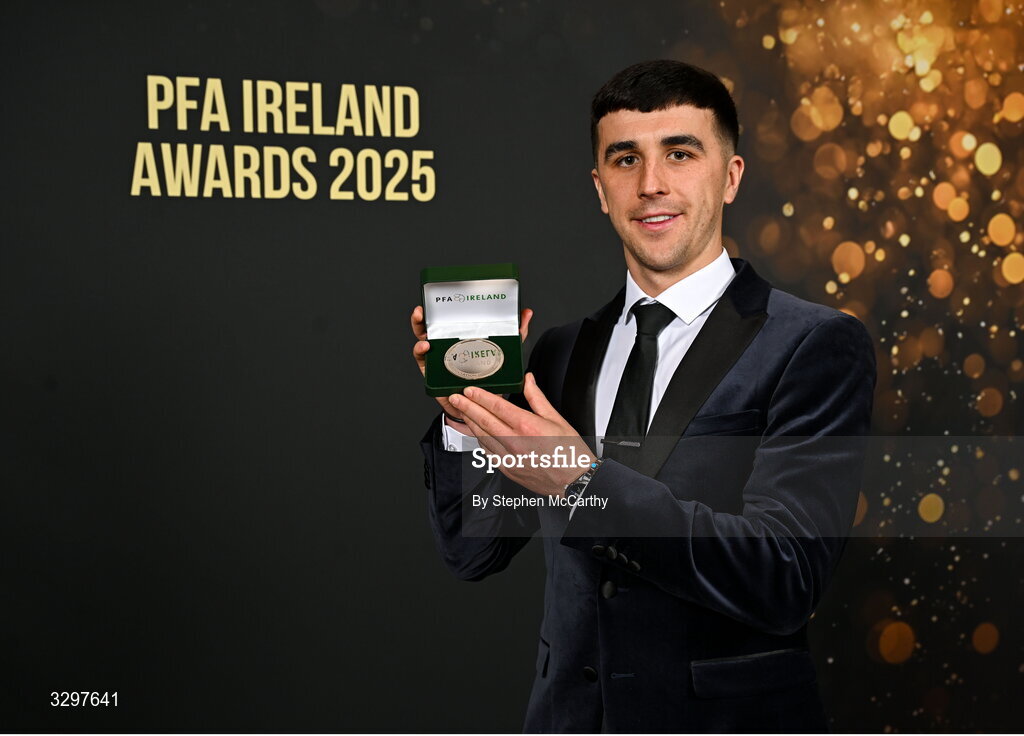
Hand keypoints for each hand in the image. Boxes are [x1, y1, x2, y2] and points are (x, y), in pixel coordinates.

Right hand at [411, 305, 533, 423]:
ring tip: (421, 321)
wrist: (479, 405)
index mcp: (460, 337)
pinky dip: (420, 351)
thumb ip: (515, 334)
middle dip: (423, 315)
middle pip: (430, 326)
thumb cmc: (489, 378)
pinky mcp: (431, 371)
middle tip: (423, 308)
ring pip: (421, 339)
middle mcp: (446, 344)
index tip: (440, 297)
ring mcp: (437, 357)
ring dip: (418, 328)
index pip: (449, 319)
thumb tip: (526, 314)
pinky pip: (421, 359)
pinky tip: (426, 346)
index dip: (442, 307)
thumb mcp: (504, 352)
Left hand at [448, 373, 592, 495]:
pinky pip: (488, 452)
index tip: (469, 390)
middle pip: (484, 421)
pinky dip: (480, 440)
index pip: (497, 406)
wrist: (574, 480)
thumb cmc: (569, 451)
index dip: (480, 397)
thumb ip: (537, 398)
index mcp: (527, 426)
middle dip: (467, 407)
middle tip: (456, 398)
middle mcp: (515, 442)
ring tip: (462, 412)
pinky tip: (477, 433)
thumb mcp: (556, 418)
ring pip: (482, 437)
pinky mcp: (508, 469)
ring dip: (470, 423)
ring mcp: (509, 457)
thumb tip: (528, 381)